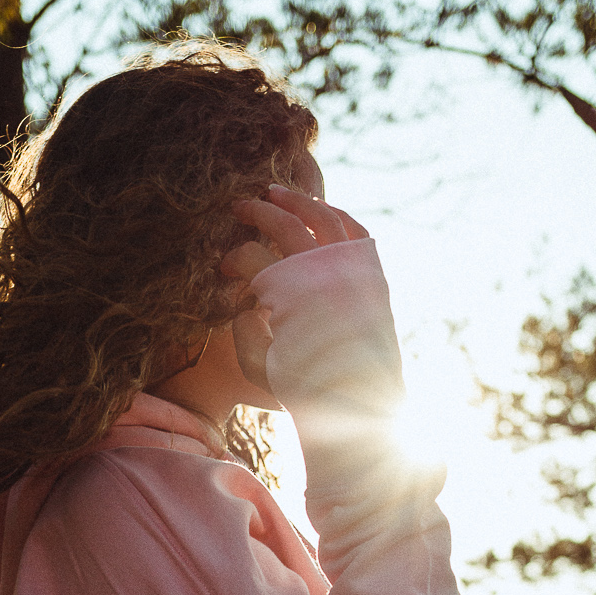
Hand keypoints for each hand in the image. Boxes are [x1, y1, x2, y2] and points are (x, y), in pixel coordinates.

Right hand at [221, 185, 370, 394]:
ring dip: (296, 201)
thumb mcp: (260, 369)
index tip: (224, 268)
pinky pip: (354, 229)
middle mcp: (323, 273)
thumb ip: (244, 334)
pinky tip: (319, 209)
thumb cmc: (304, 387)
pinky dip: (336, 214)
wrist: (360, 401)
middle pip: (285, 226)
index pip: (252, 259)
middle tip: (238, 207)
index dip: (233, 259)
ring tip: (276, 193)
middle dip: (257, 213)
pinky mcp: (371, 273)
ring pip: (321, 216)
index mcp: (290, 294)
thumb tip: (248, 304)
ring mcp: (351, 268)